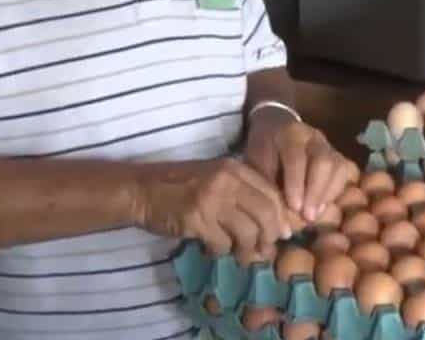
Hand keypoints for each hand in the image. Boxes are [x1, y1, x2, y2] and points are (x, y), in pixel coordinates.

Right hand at [132, 158, 295, 258]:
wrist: (141, 190)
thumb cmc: (179, 185)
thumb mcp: (215, 178)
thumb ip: (242, 192)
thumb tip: (273, 222)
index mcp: (234, 168)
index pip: (271, 193)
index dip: (281, 217)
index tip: (283, 234)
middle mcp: (227, 181)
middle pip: (266, 214)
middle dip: (269, 237)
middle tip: (265, 250)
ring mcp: (211, 200)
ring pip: (247, 233)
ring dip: (246, 250)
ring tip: (239, 255)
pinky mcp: (196, 220)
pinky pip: (222, 244)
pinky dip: (220, 252)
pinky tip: (212, 249)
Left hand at [243, 113, 358, 224]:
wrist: (274, 127)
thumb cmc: (263, 149)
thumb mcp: (257, 163)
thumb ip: (268, 185)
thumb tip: (281, 219)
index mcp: (289, 133)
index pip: (296, 158)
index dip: (296, 184)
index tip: (294, 208)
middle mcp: (313, 136)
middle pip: (323, 161)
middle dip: (316, 192)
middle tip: (308, 217)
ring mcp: (327, 145)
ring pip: (337, 167)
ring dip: (327, 194)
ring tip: (314, 215)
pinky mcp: (336, 155)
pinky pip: (343, 174)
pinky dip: (333, 193)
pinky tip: (321, 207)